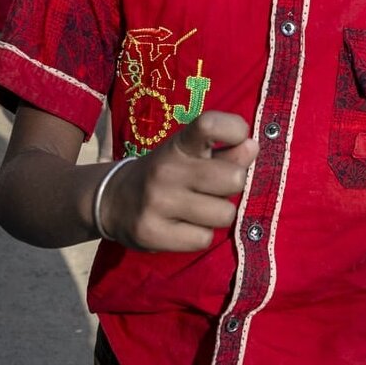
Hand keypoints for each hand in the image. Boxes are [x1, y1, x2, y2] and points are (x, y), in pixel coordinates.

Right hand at [98, 111, 258, 251]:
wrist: (112, 201)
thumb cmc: (166, 174)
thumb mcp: (191, 156)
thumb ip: (225, 153)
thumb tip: (253, 148)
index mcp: (179, 144)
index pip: (210, 125)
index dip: (235, 130)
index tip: (239, 140)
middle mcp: (166, 169)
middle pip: (234, 179)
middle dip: (233, 185)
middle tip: (214, 187)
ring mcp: (157, 202)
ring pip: (223, 214)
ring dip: (218, 214)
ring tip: (199, 209)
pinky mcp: (152, 233)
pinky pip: (203, 239)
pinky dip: (200, 235)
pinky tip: (183, 226)